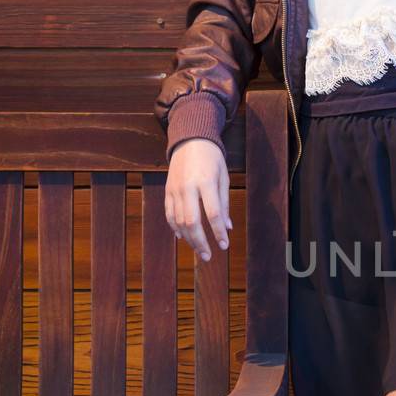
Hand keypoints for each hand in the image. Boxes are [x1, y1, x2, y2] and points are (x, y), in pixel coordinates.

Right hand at [165, 138, 231, 261]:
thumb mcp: (223, 178)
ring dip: (189, 239)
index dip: (218, 233)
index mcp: (205, 182)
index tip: (224, 245)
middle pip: (192, 222)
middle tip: (208, 256)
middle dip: (200, 242)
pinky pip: (169, 214)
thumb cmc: (212, 159)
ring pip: (179, 221)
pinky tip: (183, 237)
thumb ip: (224, 203)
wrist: (190, 140)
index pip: (212, 214)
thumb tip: (227, 227)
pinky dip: (176, 228)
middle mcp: (187, 187)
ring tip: (199, 249)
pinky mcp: (167, 191)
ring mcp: (174, 189)